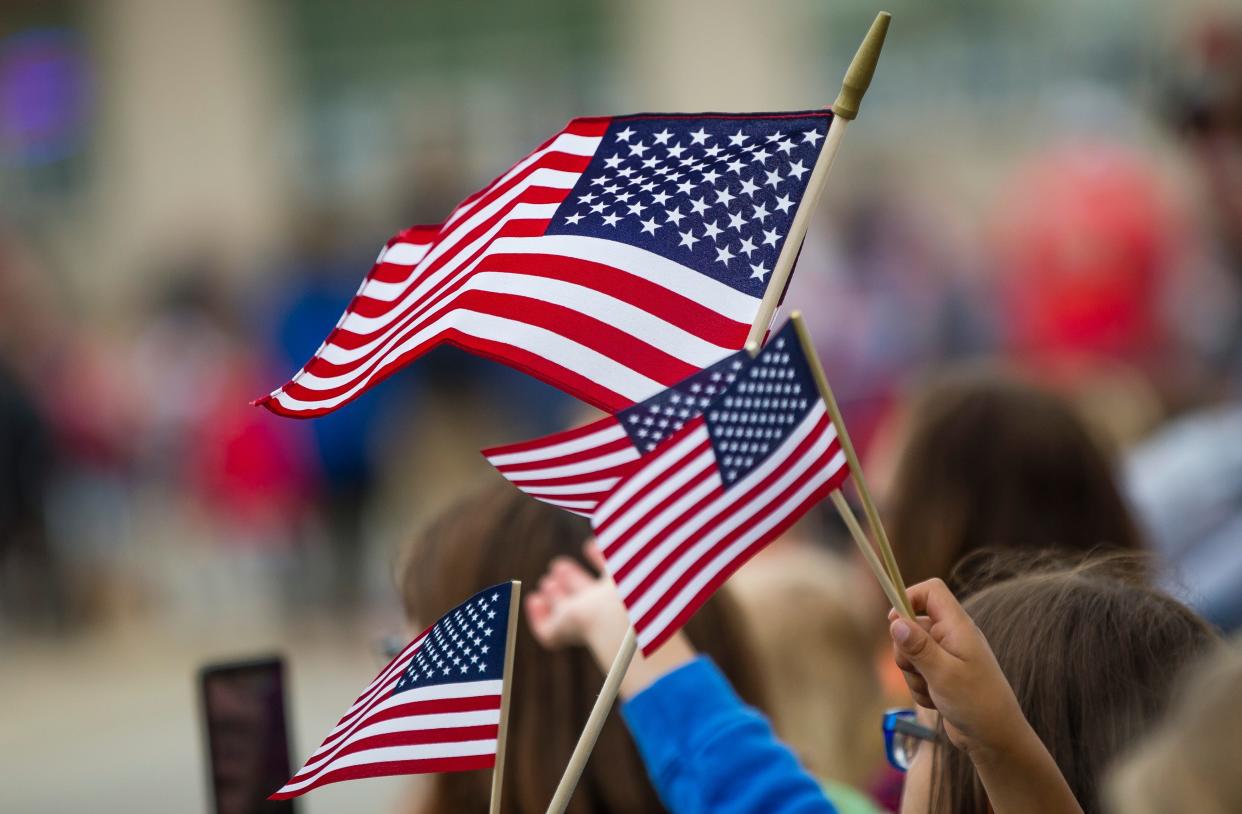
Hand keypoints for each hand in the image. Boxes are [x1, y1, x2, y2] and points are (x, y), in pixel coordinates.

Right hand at [526, 540, 697, 697]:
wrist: (623, 614)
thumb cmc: (631, 577)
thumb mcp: (629, 548)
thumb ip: (621, 532)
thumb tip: (615, 510)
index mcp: (625, 589)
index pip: (611, 574)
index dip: (599, 559)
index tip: (590, 546)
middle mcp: (604, 608)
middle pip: (586, 595)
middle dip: (572, 578)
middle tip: (559, 565)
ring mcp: (584, 623)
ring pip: (567, 614)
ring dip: (556, 596)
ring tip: (548, 581)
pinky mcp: (564, 633)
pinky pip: (548, 632)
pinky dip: (538, 617)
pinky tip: (534, 600)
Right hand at [887, 579, 1083, 813]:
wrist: (995, 739)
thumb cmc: (976, 703)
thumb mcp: (943, 674)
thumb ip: (918, 646)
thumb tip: (895, 621)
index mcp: (958, 627)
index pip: (931, 591)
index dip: (909, 597)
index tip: (894, 621)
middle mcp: (952, 637)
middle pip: (913, 624)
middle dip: (905, 649)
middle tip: (918, 670)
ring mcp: (947, 656)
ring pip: (911, 652)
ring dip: (913, 674)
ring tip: (932, 691)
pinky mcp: (942, 675)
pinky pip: (917, 672)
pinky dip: (919, 687)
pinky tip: (935, 701)